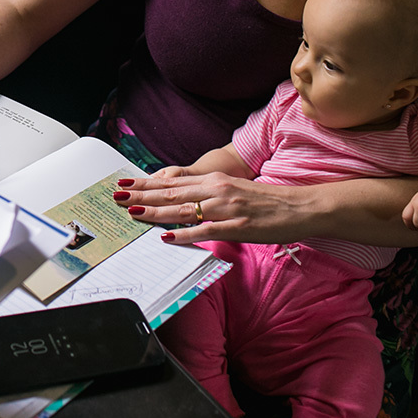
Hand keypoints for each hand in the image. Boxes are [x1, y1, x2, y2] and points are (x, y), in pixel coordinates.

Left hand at [112, 170, 312, 245]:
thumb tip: (182, 202)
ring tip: (132, 212)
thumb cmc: (267, 202)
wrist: (301, 207)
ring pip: (183, 210)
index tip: (126, 183)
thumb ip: (208, 195)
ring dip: (154, 212)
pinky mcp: (236, 227)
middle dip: (141, 195)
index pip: (172, 182)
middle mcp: (216, 190)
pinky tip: (166, 237)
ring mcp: (226, 208)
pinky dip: (183, 235)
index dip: (146, 183)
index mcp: (215, 180)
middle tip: (117, 195)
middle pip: (171, 193)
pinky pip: (204, 231)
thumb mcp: (233, 190)